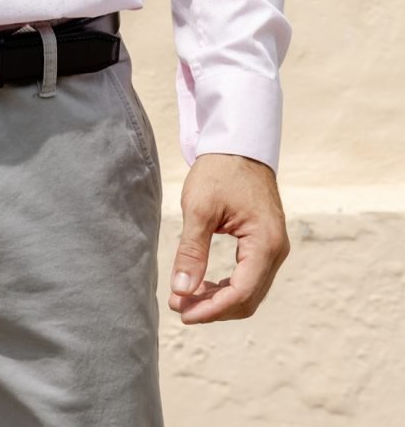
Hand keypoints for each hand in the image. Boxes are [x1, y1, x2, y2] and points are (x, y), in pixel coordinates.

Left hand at [169, 152, 289, 323]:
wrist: (238, 144)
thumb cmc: (219, 170)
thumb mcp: (199, 208)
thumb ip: (191, 251)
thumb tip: (182, 291)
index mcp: (265, 242)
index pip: (241, 293)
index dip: (211, 309)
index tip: (182, 311)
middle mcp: (276, 250)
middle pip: (248, 298)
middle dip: (213, 308)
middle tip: (179, 307)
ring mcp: (274, 247)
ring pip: (250, 291)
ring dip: (219, 299)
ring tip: (186, 297)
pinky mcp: (266, 243)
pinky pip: (250, 277)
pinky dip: (227, 286)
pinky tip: (203, 284)